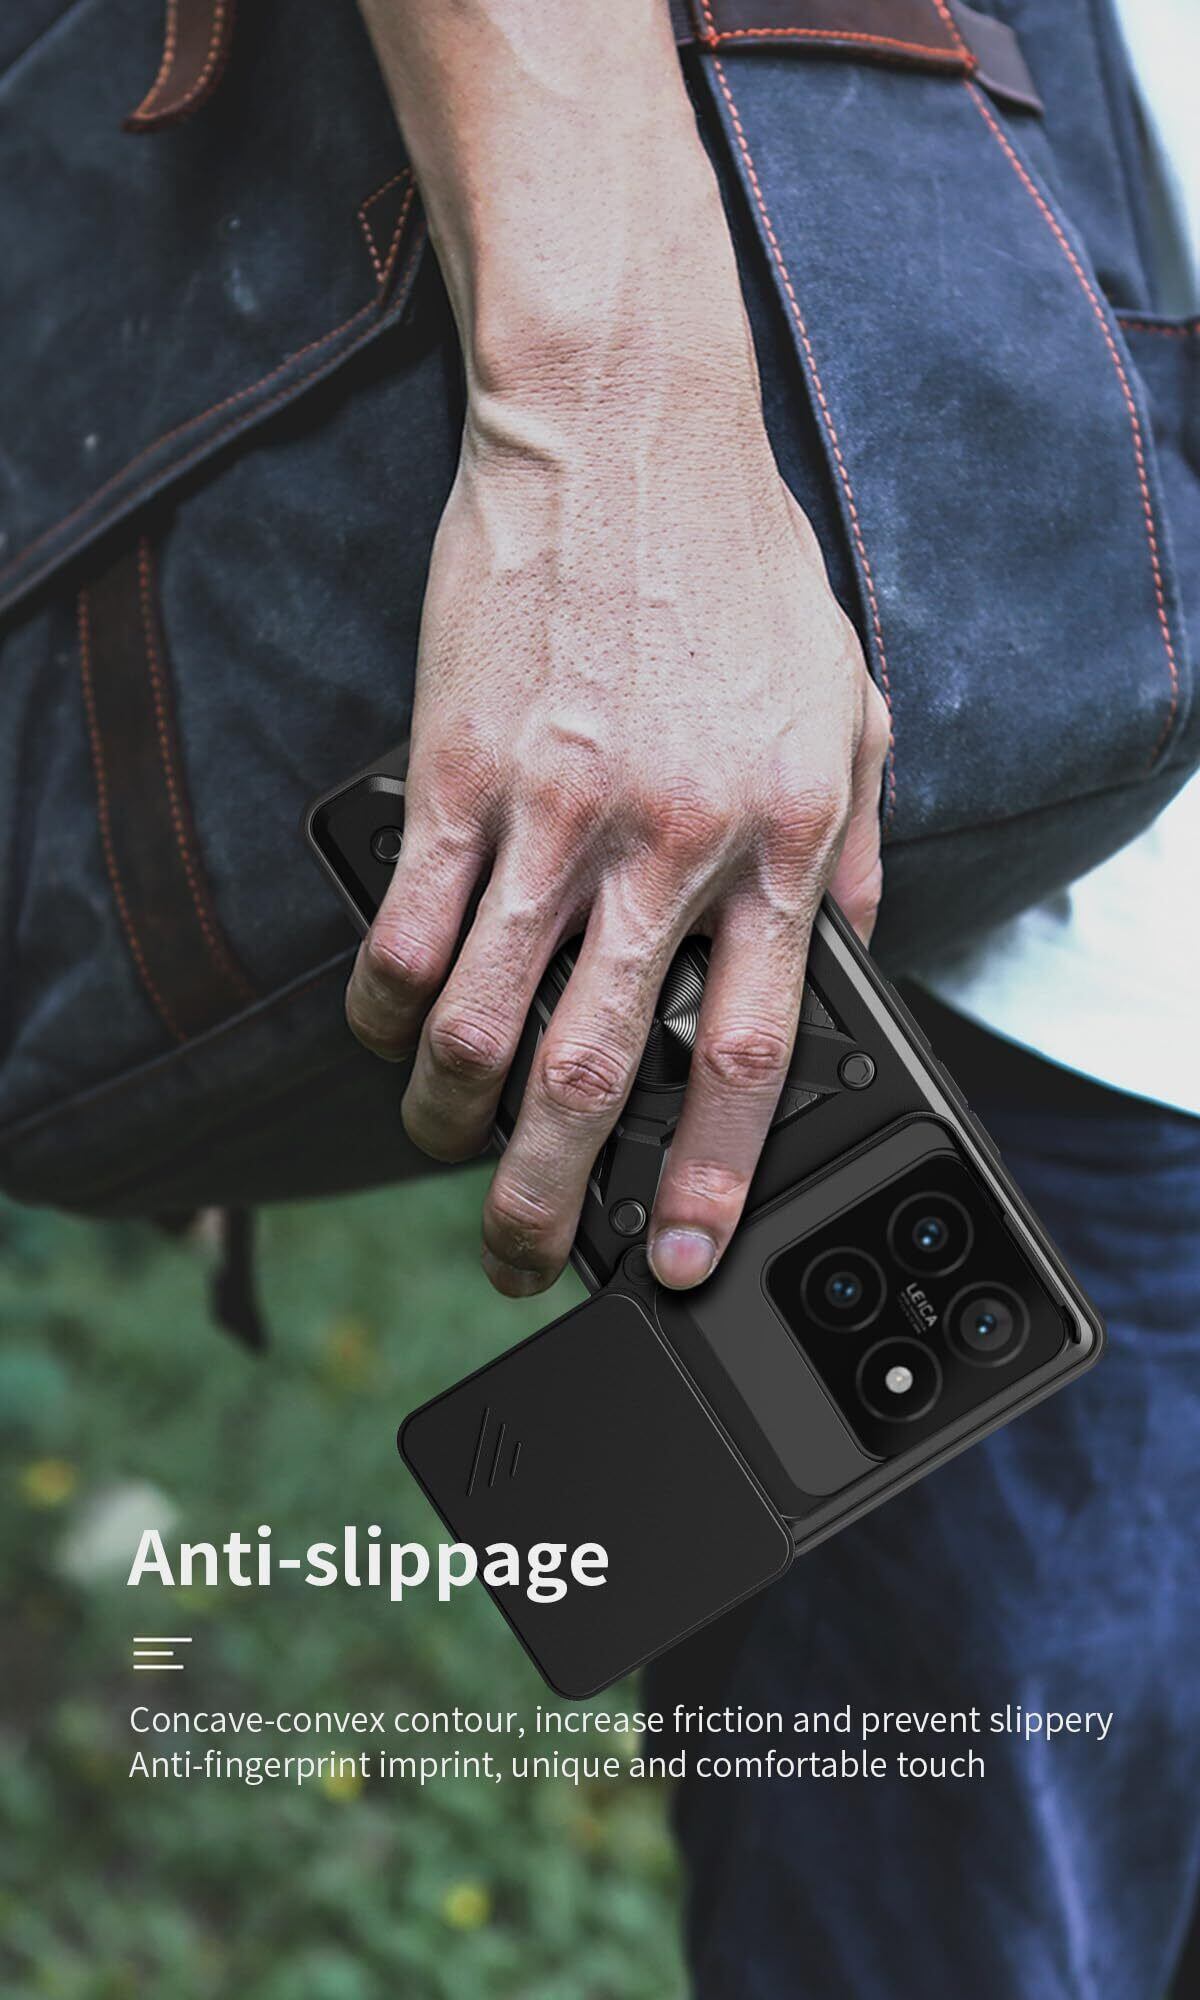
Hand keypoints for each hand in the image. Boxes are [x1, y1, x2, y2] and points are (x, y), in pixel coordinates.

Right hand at [346, 355, 889, 1295]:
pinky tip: (388, 1031)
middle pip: (595, 1073)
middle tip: (525, 1254)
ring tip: (444, 1142)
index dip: (713, 1175)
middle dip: (548, 1196)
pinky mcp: (458, 772)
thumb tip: (868, 950)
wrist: (625, 434)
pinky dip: (383, 1007)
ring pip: (477, 1023)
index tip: (681, 1252)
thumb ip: (867, 845)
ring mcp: (553, 814)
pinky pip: (405, 929)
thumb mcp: (851, 708)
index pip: (748, 1051)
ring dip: (445, 1117)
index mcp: (780, 839)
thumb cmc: (740, 569)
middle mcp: (668, 843)